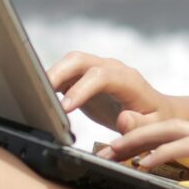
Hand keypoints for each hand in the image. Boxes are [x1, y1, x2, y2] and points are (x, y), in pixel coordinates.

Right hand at [46, 50, 170, 131]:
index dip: (81, 89)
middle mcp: (111, 69)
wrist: (155, 111)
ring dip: (51, 75)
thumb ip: (140, 126)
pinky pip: (66, 74)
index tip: (66, 108)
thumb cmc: (155, 120)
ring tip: (34, 94)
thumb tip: (123, 119)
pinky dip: (51, 82)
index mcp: (128, 80)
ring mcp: (97, 70)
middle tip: (40, 93)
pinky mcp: (85, 78)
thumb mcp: (154, 128)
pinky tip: (40, 96)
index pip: (101, 76)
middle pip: (80, 60)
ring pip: (69, 63)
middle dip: (58, 73)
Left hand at [96, 115, 188, 188]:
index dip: (151, 139)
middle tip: (106, 146)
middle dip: (134, 135)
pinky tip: (143, 164)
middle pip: (165, 125)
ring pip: (168, 131)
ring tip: (112, 152)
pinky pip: (185, 148)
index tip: (128, 150)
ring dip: (137, 141)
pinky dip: (159, 153)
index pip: (179, 132)